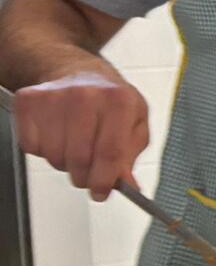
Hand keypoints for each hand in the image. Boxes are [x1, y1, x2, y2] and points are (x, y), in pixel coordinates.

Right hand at [11, 71, 148, 200]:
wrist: (79, 72)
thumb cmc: (111, 100)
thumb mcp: (135, 123)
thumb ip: (130, 155)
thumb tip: (127, 185)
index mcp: (119, 100)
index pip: (110, 152)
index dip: (104, 180)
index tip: (101, 193)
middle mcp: (86, 95)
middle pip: (80, 158)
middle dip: (84, 176)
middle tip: (88, 174)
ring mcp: (54, 96)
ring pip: (54, 155)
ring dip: (64, 163)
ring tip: (75, 148)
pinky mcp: (29, 101)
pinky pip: (31, 146)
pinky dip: (43, 150)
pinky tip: (57, 136)